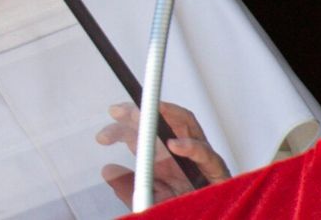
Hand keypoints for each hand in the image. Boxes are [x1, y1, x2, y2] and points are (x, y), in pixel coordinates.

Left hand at [96, 101, 230, 206]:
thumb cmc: (183, 208)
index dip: (122, 130)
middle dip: (141, 112)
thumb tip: (109, 170)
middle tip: (121, 113)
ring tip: (146, 115)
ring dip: (166, 114)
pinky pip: (207, 155)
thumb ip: (129, 186)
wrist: (210, 219)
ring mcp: (199, 158)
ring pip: (186, 124)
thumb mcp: (150, 199)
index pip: (141, 134)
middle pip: (162, 120)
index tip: (103, 137)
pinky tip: (176, 145)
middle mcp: (181, 152)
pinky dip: (192, 148)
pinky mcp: (217, 171)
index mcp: (163, 158)